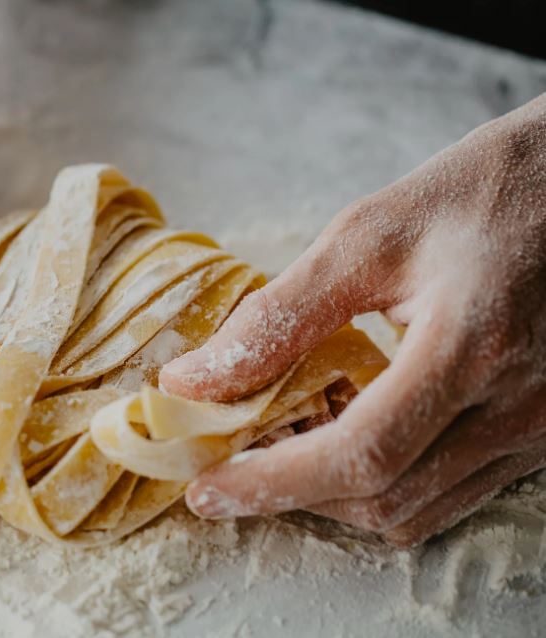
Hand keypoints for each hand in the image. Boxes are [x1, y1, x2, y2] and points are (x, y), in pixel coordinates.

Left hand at [159, 94, 545, 546]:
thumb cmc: (482, 193)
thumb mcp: (367, 236)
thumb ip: (277, 316)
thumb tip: (191, 380)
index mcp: (472, 347)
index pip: (359, 454)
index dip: (272, 483)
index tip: (206, 490)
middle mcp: (517, 407)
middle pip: (384, 499)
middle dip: (292, 494)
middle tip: (229, 462)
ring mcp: (537, 430)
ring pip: (415, 510)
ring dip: (332, 494)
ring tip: (278, 444)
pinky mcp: (539, 435)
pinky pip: (448, 492)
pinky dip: (381, 482)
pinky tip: (341, 433)